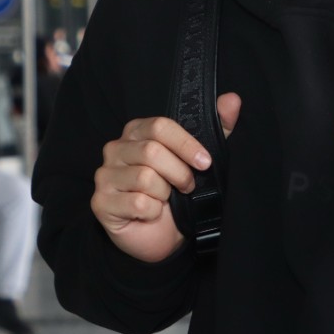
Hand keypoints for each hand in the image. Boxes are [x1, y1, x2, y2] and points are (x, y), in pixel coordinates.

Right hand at [90, 93, 240, 262]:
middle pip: (152, 151)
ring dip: (165, 193)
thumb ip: (218, 128)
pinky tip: (152, 213)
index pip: (160, 126)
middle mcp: (115, 148)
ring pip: (145, 178)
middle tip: (188, 186)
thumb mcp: (200, 159)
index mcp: (137, 131)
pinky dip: (153, 211)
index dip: (187, 144)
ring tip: (167, 199)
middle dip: (179, 173)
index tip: (205, 162)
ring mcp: (105, 175)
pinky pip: (137, 202)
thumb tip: (233, 100)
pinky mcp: (101, 202)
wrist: (160, 233)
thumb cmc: (177, 192)